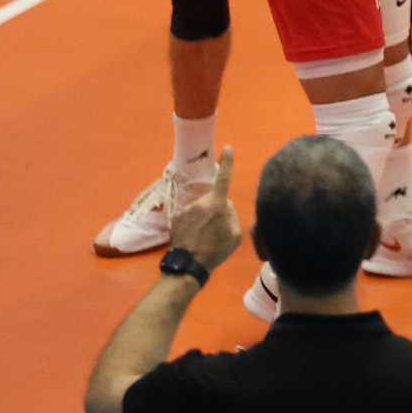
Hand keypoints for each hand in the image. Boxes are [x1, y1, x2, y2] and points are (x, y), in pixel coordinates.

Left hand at [169, 147, 243, 271]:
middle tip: (217, 227)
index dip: (228, 162)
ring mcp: (185, 209)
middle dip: (216, 207)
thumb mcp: (236, 233)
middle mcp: (199, 202)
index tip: (227, 148)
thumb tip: (225, 205)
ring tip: (203, 235)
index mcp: (217, 204)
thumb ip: (232, 214)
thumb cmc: (217, 249)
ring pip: (200, 207)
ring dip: (203, 216)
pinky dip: (192, 222)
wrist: (190, 264)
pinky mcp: (175, 217)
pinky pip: (189, 215)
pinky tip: (192, 235)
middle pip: (213, 199)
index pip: (224, 178)